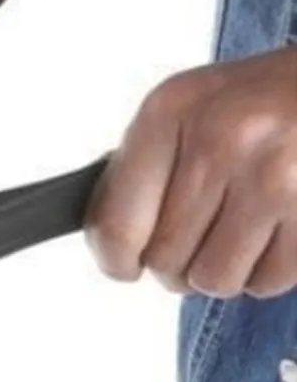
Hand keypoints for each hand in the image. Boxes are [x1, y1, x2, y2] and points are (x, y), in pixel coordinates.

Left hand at [87, 46, 296, 298]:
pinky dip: (265, 271)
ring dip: (221, 270)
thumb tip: (108, 242)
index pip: (116, 223)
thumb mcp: (190, 107)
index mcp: (170, 110)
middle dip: (175, 263)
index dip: (114, 260)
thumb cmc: (262, 99)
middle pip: (163, 259)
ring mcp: (273, 176)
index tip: (123, 266)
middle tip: (195, 238)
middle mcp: (218, 140)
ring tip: (237, 233)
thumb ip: (142, 169)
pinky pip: (267, 282)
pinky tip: (274, 233)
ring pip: (213, 279)